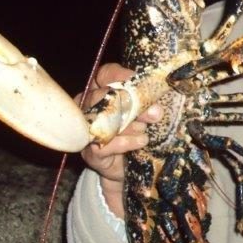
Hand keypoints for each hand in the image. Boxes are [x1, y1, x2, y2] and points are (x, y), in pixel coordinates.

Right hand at [77, 62, 164, 217]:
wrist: (125, 168)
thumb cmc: (133, 132)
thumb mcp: (142, 115)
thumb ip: (148, 108)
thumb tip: (156, 110)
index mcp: (101, 91)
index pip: (105, 74)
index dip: (121, 75)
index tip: (138, 80)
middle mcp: (88, 107)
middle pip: (105, 96)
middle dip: (132, 104)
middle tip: (153, 114)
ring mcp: (86, 129)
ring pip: (105, 119)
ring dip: (131, 126)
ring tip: (143, 132)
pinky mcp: (90, 151)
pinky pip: (108, 143)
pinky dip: (127, 142)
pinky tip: (140, 142)